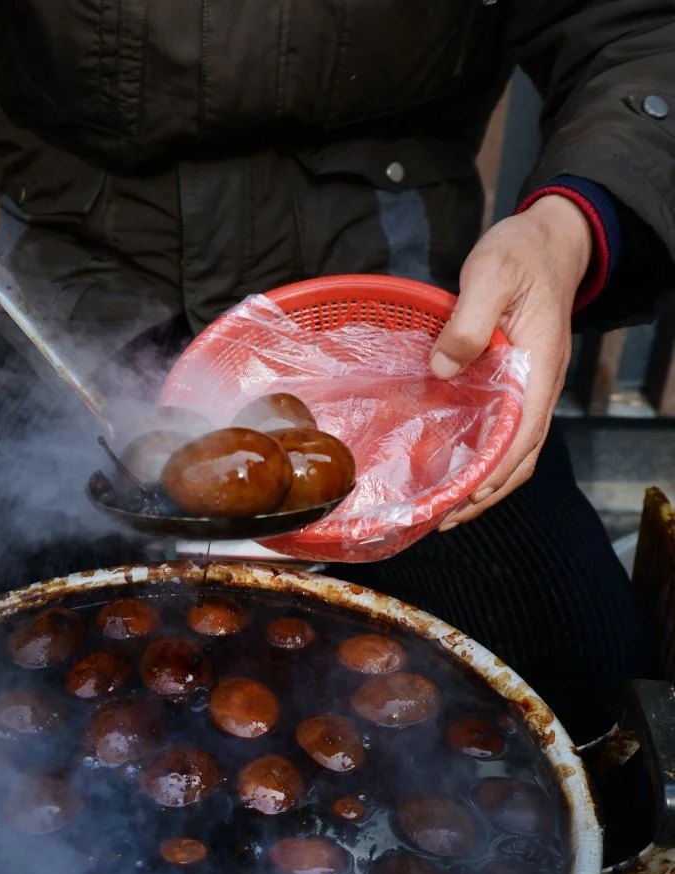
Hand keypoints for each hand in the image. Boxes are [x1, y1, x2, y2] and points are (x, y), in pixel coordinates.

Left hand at [429, 196, 592, 528]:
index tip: (460, 501)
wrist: (546, 240)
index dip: (492, 476)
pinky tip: (453, 467)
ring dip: (483, 485)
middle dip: (484, 495)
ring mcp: (531, 389)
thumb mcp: (490, 274)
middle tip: (440, 519)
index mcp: (539, 370)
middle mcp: (540, 388)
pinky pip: (506, 434)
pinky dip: (483, 460)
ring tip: (443, 508)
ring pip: (515, 453)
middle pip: (520, 460)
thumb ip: (469, 320)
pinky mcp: (517, 385)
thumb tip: (444, 368)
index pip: (522, 439)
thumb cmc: (519, 254)